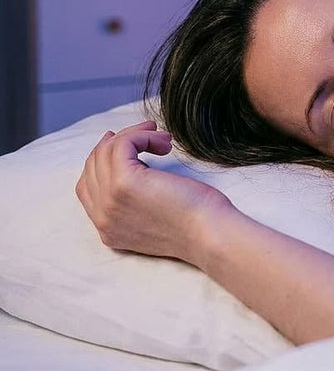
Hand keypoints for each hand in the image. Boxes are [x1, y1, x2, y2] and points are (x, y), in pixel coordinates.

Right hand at [76, 120, 233, 264]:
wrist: (210, 235)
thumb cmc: (198, 224)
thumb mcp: (156, 217)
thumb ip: (136, 203)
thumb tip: (137, 167)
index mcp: (109, 230)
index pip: (86, 186)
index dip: (103, 161)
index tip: (126, 145)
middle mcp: (103, 218)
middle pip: (93, 165)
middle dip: (119, 143)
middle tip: (149, 134)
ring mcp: (110, 200)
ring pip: (106, 151)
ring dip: (135, 135)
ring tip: (163, 138)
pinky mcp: (124, 182)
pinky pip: (121, 144)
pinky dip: (141, 135)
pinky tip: (163, 142)